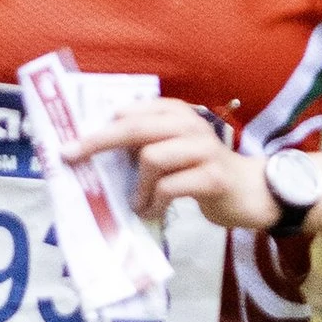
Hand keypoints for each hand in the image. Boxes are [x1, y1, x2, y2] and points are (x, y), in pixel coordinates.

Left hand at [69, 98, 284, 231]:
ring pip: (151, 158)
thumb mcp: (173, 150)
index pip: (130, 111)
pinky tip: (154, 211)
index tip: (71, 141)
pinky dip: (154, 202)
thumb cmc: (202, 171)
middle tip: (71, 157)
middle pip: (134, 127)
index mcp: (175, 113)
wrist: (251, 191)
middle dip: (97, 142)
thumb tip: (95, 150)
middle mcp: (189, 124)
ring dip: (138, 186)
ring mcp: (203, 149)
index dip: (98, 125)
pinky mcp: (212, 177)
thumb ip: (144, 144)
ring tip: (138, 203)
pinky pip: (170, 187)